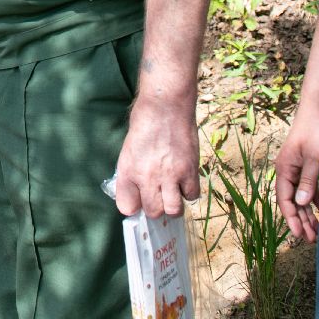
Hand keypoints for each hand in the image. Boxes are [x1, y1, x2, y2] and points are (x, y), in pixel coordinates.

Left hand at [112, 97, 199, 217]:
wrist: (166, 105)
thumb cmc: (145, 121)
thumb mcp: (128, 148)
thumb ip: (131, 172)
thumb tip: (136, 191)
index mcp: (128, 170)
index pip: (126, 207)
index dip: (133, 207)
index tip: (138, 202)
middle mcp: (147, 177)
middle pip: (153, 213)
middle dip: (156, 209)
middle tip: (158, 197)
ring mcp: (170, 175)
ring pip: (174, 210)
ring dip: (173, 205)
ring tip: (172, 193)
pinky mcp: (190, 171)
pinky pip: (192, 195)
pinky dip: (188, 192)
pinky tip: (184, 181)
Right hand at [274, 100, 318, 242]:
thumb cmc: (317, 131)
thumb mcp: (314, 157)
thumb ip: (308, 180)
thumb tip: (301, 203)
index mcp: (285, 169)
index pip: (285, 200)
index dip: (291, 219)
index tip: (299, 236)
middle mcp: (287, 171)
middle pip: (292, 202)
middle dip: (301, 221)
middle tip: (311, 240)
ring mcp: (297, 168)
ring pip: (301, 197)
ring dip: (309, 213)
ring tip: (317, 231)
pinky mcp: (307, 165)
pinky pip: (309, 188)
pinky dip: (315, 200)